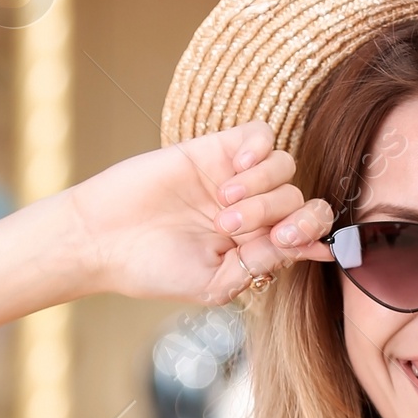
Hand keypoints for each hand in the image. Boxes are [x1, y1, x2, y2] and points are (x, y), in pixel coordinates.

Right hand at [65, 122, 334, 305]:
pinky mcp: (214, 150)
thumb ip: (263, 263)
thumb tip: (316, 250)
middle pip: (299, 199)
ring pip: (284, 168)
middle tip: (232, 227)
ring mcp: (235, 179)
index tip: (290, 239)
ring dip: (262, 187)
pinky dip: (259, 147)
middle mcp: (253, 211)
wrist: (101, 239)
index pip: (307, 232)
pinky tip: (235, 167)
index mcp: (257, 246)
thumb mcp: (215, 283)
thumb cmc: (153, 270)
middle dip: (277, 214)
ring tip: (222, 204)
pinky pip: (261, 135)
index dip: (312, 232)